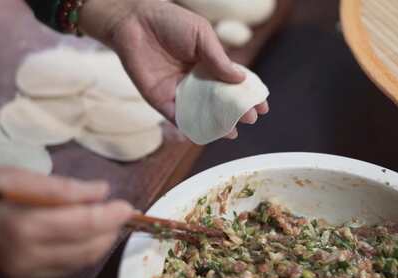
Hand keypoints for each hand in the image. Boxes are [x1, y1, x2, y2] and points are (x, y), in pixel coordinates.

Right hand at [0, 167, 133, 277]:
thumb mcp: (12, 176)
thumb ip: (60, 188)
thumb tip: (101, 191)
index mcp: (20, 226)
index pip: (84, 224)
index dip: (111, 215)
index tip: (127, 205)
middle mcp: (23, 258)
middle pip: (87, 249)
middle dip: (110, 230)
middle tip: (117, 211)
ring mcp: (19, 276)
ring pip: (77, 264)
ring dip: (97, 243)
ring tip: (102, 221)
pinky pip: (59, 271)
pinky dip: (76, 253)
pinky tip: (77, 236)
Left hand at [79, 0, 268, 138]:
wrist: (135, 22)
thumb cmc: (170, 22)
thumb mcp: (202, 35)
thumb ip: (219, 58)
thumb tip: (240, 79)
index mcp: (209, 64)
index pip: (232, 83)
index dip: (247, 95)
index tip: (262, 105)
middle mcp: (196, 81)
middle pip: (219, 101)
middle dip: (235, 112)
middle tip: (249, 118)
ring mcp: (180, 92)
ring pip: (201, 113)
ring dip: (217, 124)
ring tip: (232, 131)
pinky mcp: (162, 100)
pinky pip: (178, 118)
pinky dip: (191, 128)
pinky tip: (205, 135)